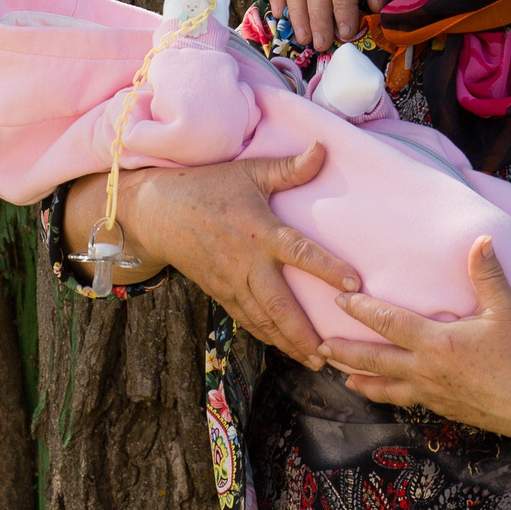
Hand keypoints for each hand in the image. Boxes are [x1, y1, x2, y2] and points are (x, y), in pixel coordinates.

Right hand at [75, 145, 359, 367]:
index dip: (327, 268)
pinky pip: (246, 319)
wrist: (156, 210)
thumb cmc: (207, 186)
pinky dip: (265, 335)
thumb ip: (289, 168)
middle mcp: (247, 263)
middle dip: (304, 333)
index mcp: (260, 231)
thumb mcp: (249, 172)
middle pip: (279, 305)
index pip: (300, 252)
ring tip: (315, 361)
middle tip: (331, 355)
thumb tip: (323, 148)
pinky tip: (283, 348)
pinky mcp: (219, 291)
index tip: (354, 285)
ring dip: (289, 342)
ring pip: (263, 319)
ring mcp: (230, 282)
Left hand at [321, 237, 510, 440]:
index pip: (390, 323)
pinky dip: (384, 395)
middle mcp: (427, 370)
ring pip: (384, 387)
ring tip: (337, 372)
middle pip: (375, 360)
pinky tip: (378, 392)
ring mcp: (432, 392)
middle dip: (345, 350)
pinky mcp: (442, 407)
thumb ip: (488, 273)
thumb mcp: (507, 309)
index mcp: (438, 342)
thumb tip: (481, 238)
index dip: (362, 311)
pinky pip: (404, 400)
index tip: (339, 300)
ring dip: (359, 377)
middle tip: (318, 344)